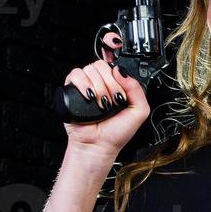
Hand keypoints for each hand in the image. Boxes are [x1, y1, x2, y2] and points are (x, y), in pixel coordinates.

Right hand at [62, 30, 149, 153]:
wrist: (98, 146)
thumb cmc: (115, 133)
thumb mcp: (138, 112)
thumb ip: (137, 90)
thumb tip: (122, 72)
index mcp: (117, 86)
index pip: (115, 65)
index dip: (116, 66)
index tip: (118, 73)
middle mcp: (101, 83)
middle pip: (103, 65)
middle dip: (110, 83)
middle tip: (112, 100)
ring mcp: (87, 86)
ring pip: (90, 69)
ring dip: (98, 86)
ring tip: (101, 104)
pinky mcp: (72, 90)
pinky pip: (75, 74)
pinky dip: (82, 83)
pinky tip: (88, 97)